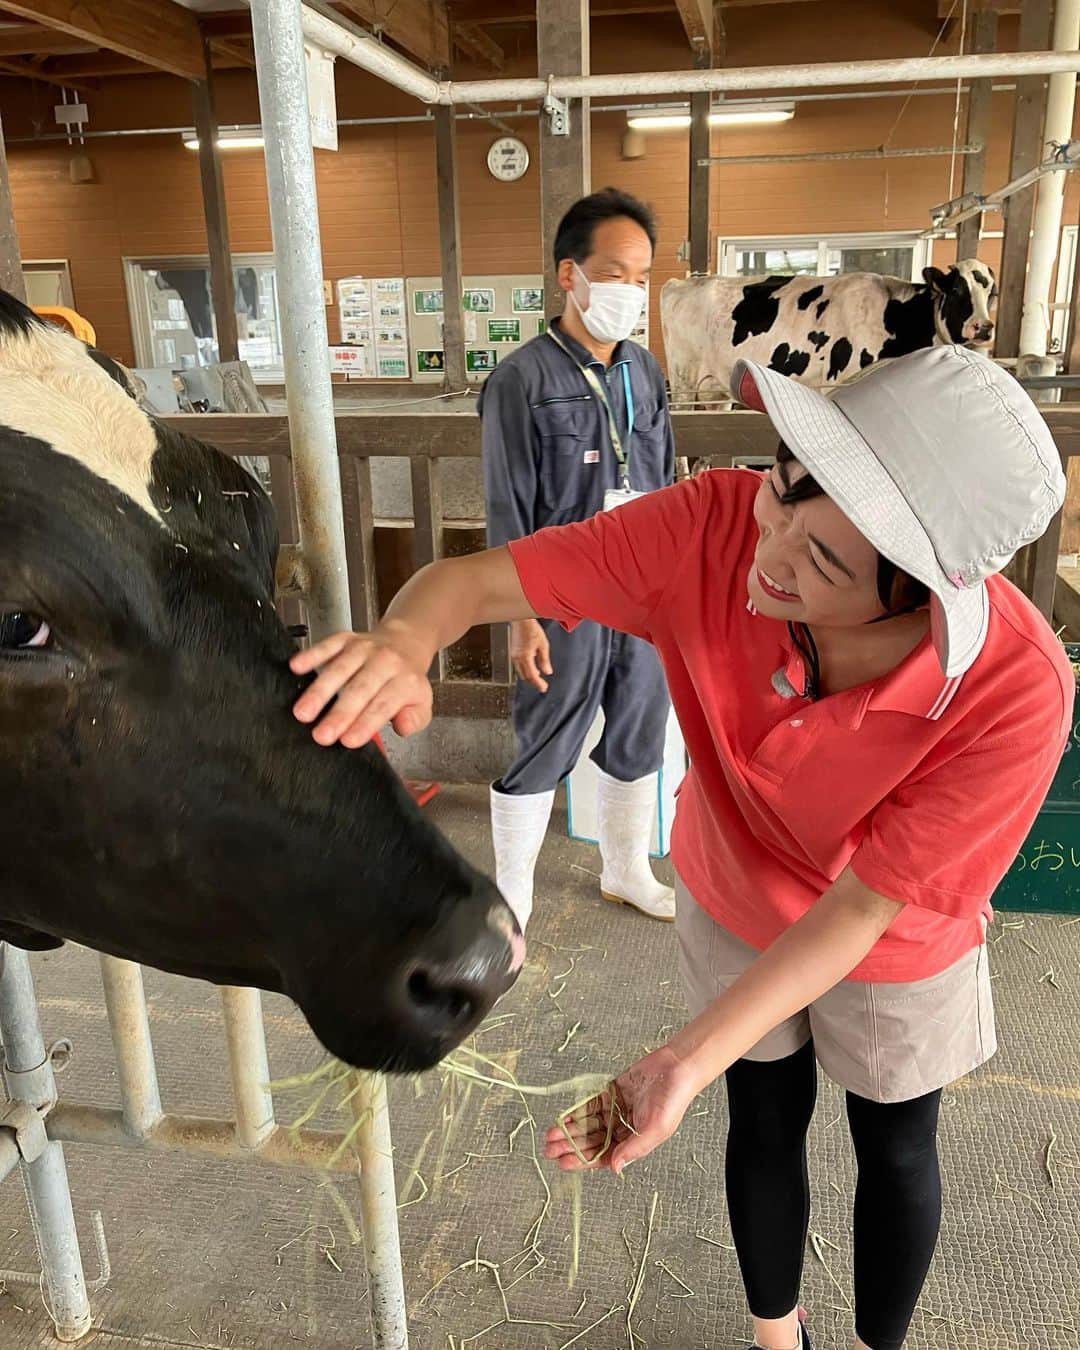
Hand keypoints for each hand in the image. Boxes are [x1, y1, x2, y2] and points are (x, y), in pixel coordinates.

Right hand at [290, 621, 433, 747]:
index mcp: (405, 680)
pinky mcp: (346, 639)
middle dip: (339, 714)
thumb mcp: (422, 704)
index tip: (348, 740)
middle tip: (321, 734)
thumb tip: (402, 725)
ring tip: (303, 713)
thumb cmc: (406, 680)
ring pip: (339, 669)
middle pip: (359, 689)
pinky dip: (311, 654)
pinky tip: (296, 667)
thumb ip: (414, 719)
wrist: (404, 642)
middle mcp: (384, 662)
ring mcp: (363, 648)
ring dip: (319, 691)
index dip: (365, 723)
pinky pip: (327, 645)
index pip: (383, 705)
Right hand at [511, 619, 552, 692]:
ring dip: (529, 675)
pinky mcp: (513, 652)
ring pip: (521, 671)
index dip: (538, 684)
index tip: (544, 688)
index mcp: (525, 657)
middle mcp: (517, 658)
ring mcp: (514, 655)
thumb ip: (544, 660)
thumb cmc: (532, 629)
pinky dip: (526, 668)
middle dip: (533, 681)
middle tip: (542, 684)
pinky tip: (532, 665)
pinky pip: (519, 665)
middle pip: (525, 676)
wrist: (521, 620)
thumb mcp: (543, 645)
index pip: (532, 675)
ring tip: (538, 676)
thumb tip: (547, 672)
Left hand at [543, 1045, 697, 1174]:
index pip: (604, 1156)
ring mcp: (618, 1109)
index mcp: (636, 1141)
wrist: (677, 1066)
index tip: (565, 1163)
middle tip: (550, 1150)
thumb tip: (615, 1167)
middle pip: (593, 1140)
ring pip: (590, 1123)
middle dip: (572, 1146)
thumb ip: (634, 1148)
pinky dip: (579, 1111)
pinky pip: (593, 1104)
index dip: (583, 1160)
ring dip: (572, 1129)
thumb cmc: (673, 1099)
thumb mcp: (655, 1129)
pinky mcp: (614, 1091)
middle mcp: (625, 1127)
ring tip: (552, 1134)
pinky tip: (566, 1117)